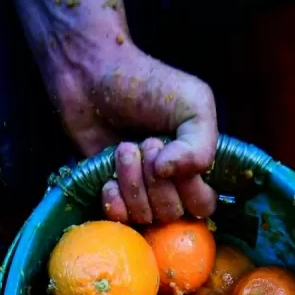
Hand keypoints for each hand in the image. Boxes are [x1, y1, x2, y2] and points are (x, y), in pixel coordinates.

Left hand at [53, 40, 217, 224]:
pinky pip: (119, 221)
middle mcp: (170, 184)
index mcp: (195, 165)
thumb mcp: (193, 104)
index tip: (167, 151)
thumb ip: (200, 146)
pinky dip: (115, 203)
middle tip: (144, 143)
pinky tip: (108, 180)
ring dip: (133, 184)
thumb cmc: (147, 84)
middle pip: (174, 215)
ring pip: (146, 217)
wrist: (91, 74)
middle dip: (157, 182)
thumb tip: (170, 175)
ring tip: (123, 148)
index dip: (188, 188)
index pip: (203, 205)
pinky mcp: (110, 195)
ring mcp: (139, 192)